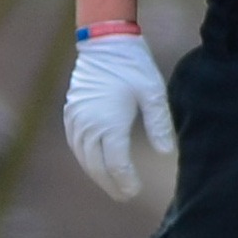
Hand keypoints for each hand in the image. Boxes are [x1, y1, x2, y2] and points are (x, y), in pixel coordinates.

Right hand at [62, 27, 175, 202]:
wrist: (104, 41)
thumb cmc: (132, 66)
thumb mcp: (153, 94)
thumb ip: (159, 125)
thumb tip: (166, 152)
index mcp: (109, 124)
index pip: (116, 164)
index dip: (125, 181)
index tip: (135, 192)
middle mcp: (89, 126)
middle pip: (96, 166)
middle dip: (110, 184)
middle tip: (123, 196)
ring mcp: (76, 119)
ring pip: (83, 157)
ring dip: (96, 173)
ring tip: (110, 184)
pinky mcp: (71, 112)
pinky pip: (75, 143)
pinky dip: (84, 157)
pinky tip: (93, 162)